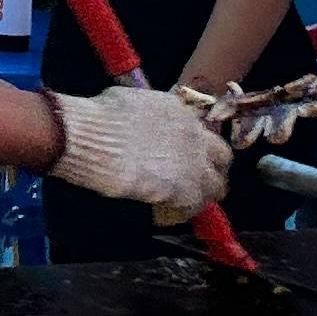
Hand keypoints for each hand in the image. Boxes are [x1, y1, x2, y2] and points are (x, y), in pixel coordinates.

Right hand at [48, 86, 235, 212]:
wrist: (94, 139)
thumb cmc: (100, 116)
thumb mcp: (127, 101)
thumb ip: (144, 114)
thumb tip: (136, 121)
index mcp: (179, 111)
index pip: (201, 131)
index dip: (194, 145)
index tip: (182, 154)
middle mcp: (195, 136)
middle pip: (222, 156)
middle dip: (212, 167)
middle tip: (194, 178)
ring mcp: (194, 165)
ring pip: (218, 186)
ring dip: (203, 193)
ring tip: (183, 202)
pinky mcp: (186, 191)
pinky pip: (195, 207)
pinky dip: (183, 212)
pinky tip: (167, 214)